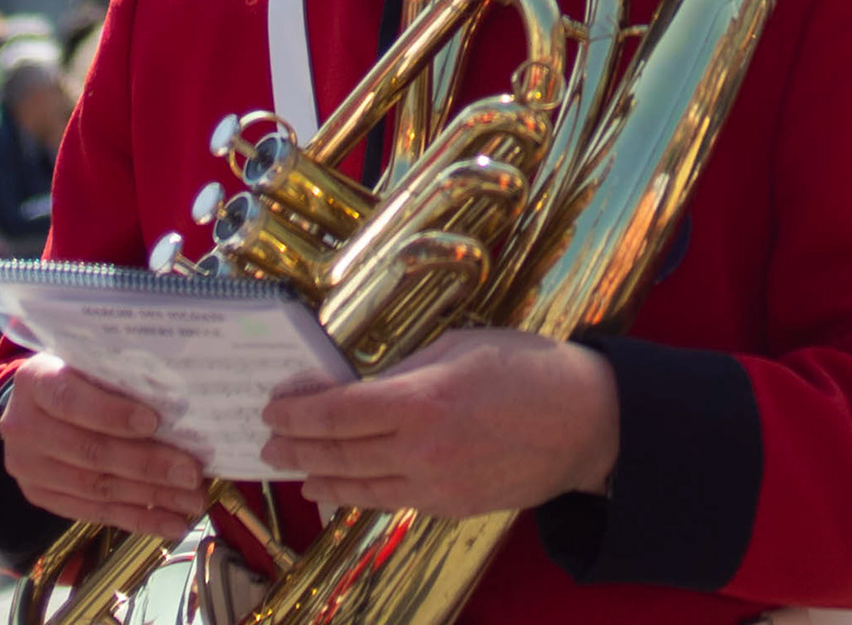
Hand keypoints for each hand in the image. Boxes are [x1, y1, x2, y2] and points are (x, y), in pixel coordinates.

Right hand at [0, 355, 205, 539]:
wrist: (37, 399)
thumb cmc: (80, 370)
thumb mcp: (91, 358)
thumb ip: (121, 372)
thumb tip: (183, 400)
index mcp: (35, 381)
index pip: (72, 400)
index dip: (112, 413)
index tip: (155, 422)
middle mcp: (24, 427)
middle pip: (91, 451)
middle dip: (148, 465)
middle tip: (192, 473)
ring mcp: (29, 468)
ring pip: (96, 487)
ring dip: (150, 497)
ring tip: (191, 502)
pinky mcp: (41, 496)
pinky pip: (94, 512)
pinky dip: (137, 518)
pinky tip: (170, 523)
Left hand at [261, 330, 617, 516]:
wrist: (583, 421)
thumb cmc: (527, 368)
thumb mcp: (463, 346)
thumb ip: (409, 369)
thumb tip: (365, 385)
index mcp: (423, 399)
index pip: (339, 412)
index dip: (299, 412)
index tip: (274, 407)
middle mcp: (421, 448)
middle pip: (339, 454)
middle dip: (297, 448)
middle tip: (268, 443)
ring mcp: (435, 484)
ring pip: (359, 486)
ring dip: (319, 478)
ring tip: (293, 471)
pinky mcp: (449, 505)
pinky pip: (391, 499)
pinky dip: (357, 494)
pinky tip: (340, 487)